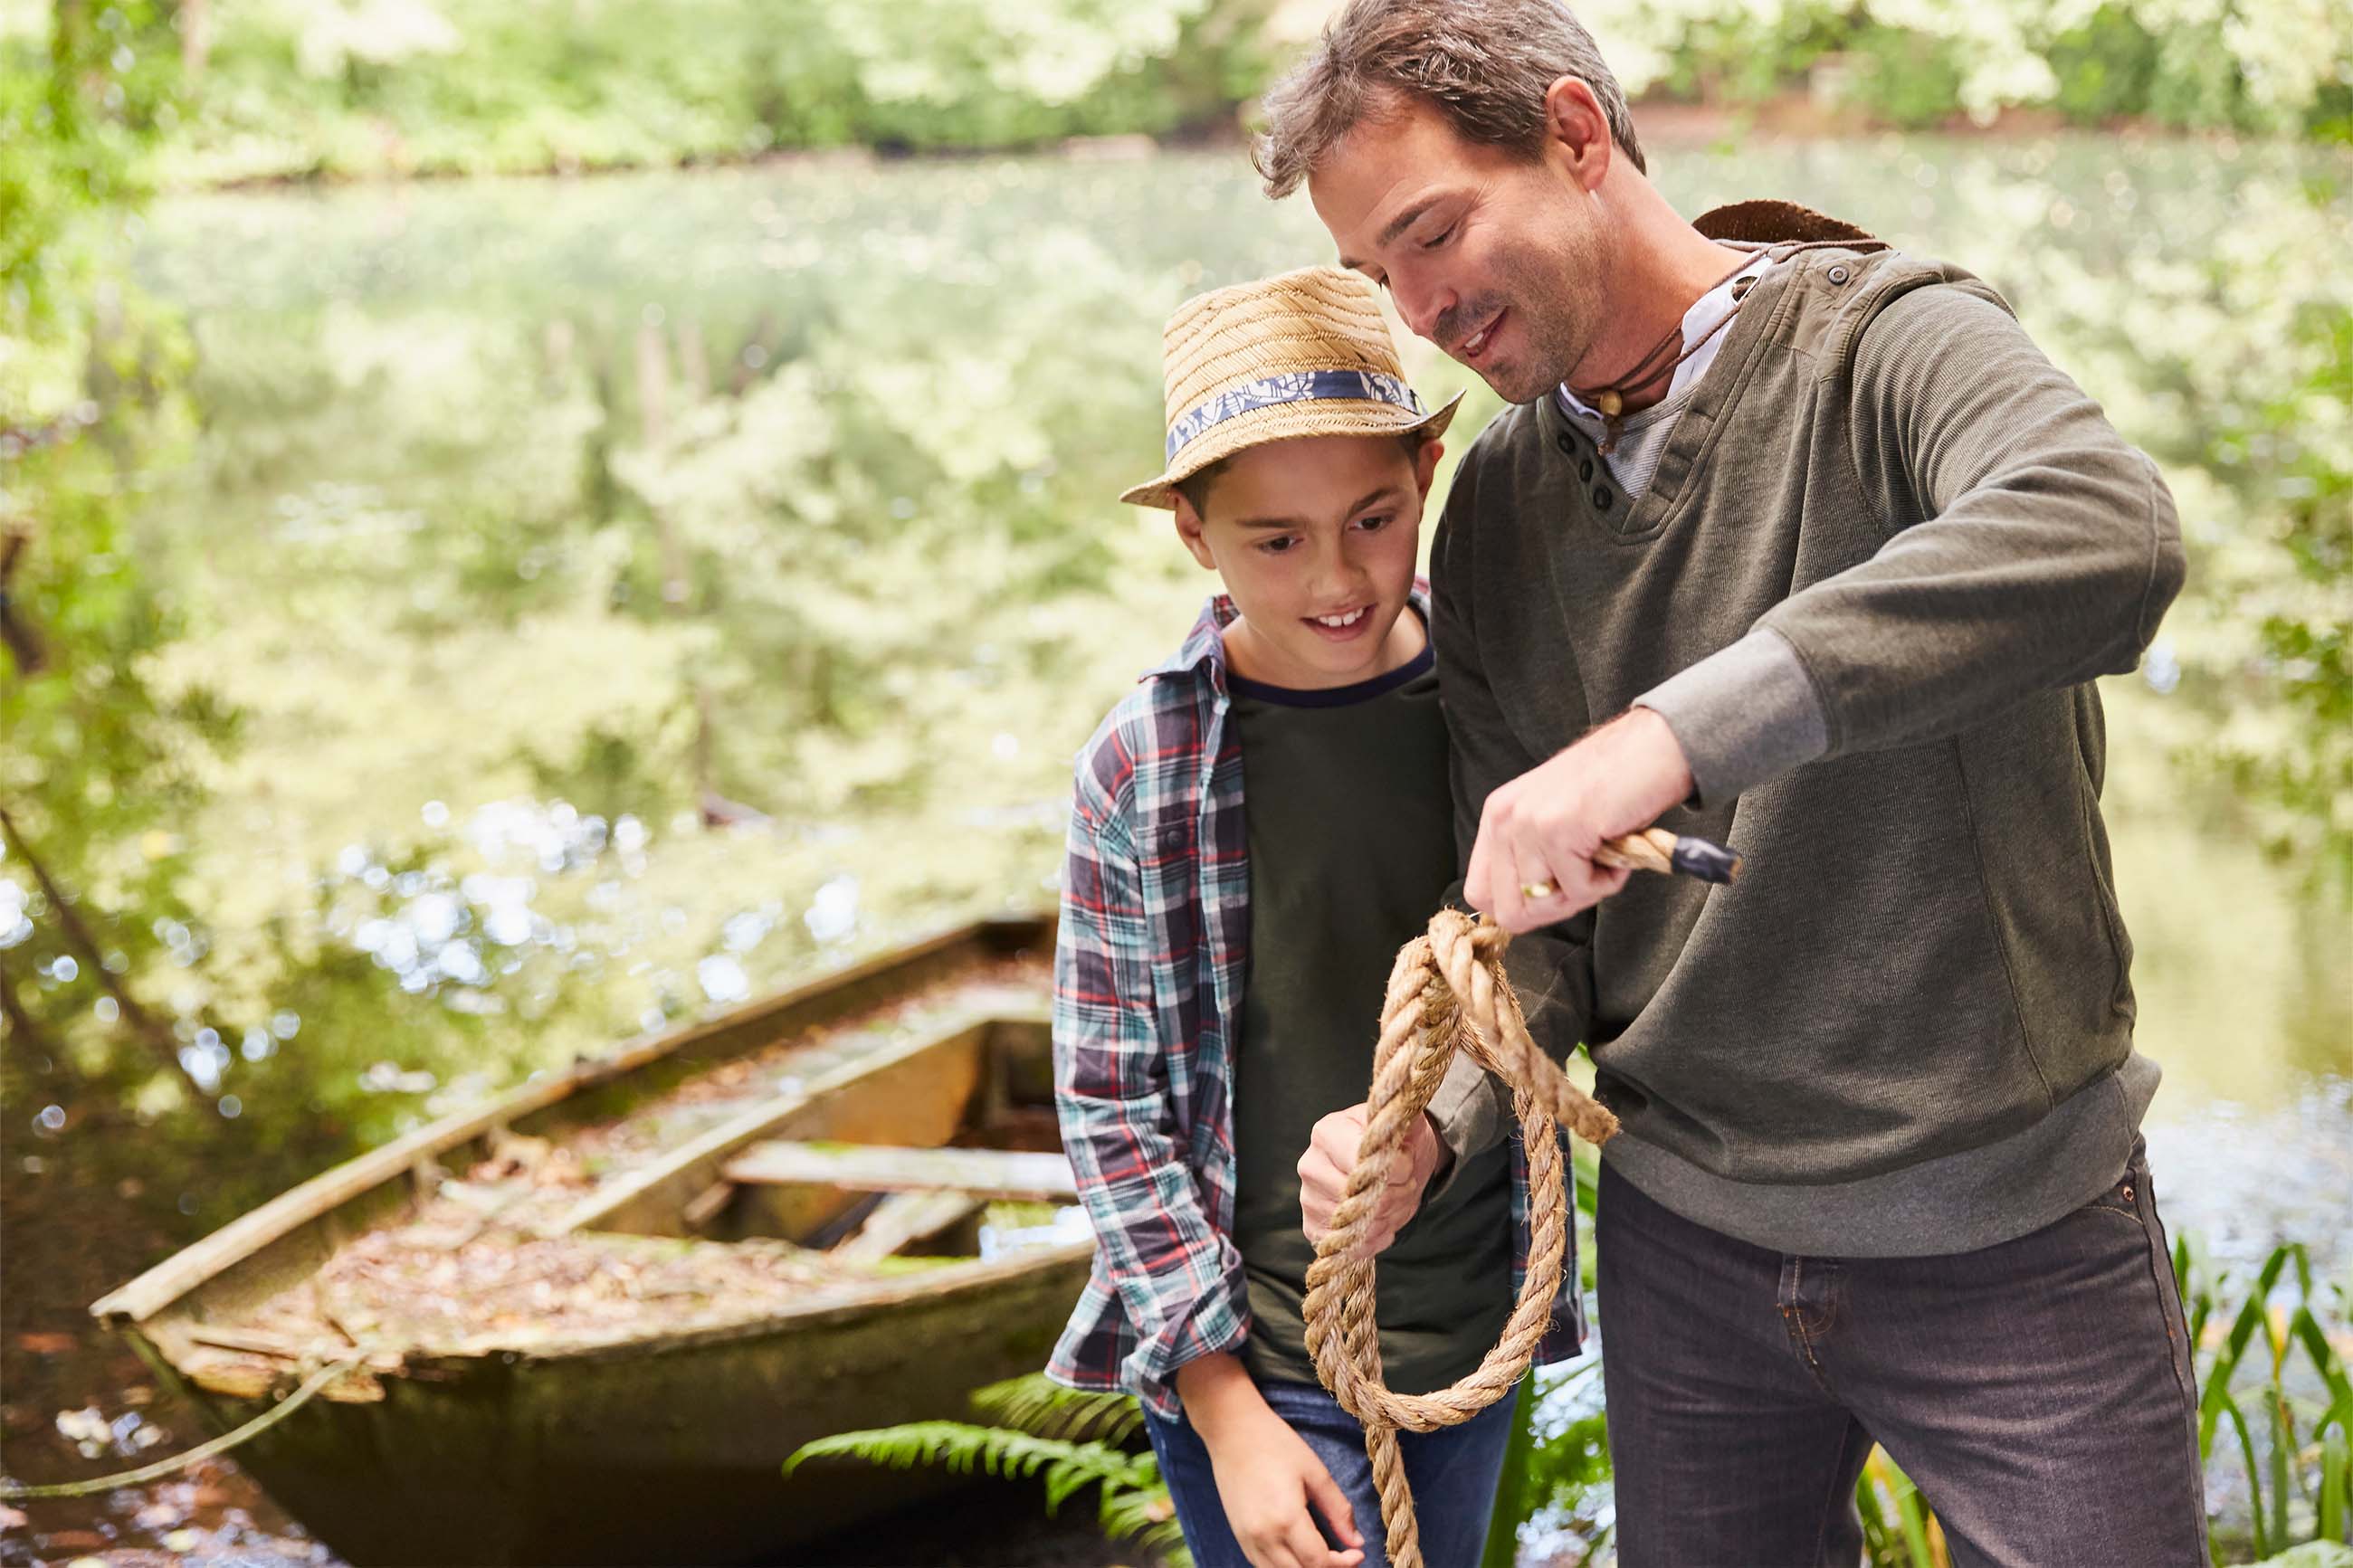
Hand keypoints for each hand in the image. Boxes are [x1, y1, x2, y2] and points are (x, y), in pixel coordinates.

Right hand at [1177, 1354, 1364, 1567]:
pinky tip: (1298, 1551)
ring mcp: (1247, 1539)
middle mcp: (1263, 1536)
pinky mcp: (1239, 1536)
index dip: (1343, 1564)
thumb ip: (1338, 1510)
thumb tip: (1357, 1541)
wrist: (1232, 1430)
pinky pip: (1264, 1566)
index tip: (1357, 1553)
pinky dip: (1285, 1566)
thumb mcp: (1315, 1472)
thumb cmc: (1275, 1444)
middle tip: (1344, 1555)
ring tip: (1322, 1554)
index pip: (1318, 1563)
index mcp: (1286, 1519)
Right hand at [1298, 1103, 1444, 1260]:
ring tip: (1396, 1200)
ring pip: (1357, 1226)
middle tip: (1408, 1185)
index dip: (1394, 1170)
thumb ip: (1405, 1124)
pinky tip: (1383, 1220)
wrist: (1388, 1164)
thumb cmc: (1395, 1142)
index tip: (1409, 1166)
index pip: (1360, 1163)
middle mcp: (1310, 1165)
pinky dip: (1375, 1239)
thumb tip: (1400, 1143)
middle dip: (1395, 1196)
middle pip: (1359, 1199)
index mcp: (1327, 1132)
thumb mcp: (1407, 1124)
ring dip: (1389, 1218)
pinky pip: (1349, 1246)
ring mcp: (1308, 1198)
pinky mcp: (1312, 1227)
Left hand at [1465, 707, 1694, 932]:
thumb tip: (1524, 910)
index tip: (1556, 895)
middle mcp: (1504, 817)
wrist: (1654, 748)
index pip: (1480, 893)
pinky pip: (1579, 890)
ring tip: (1605, 858)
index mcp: (1497, 816)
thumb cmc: (1614, 785)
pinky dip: (1608, 881)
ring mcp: (1529, 823)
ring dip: (1584, 893)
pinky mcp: (1559, 830)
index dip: (1519, 909)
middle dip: (1554, 909)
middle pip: (1508, 911)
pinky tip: (1617, 849)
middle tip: (1587, 879)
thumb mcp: (1554, 817)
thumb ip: (1529, 857)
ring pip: (1542, 905)